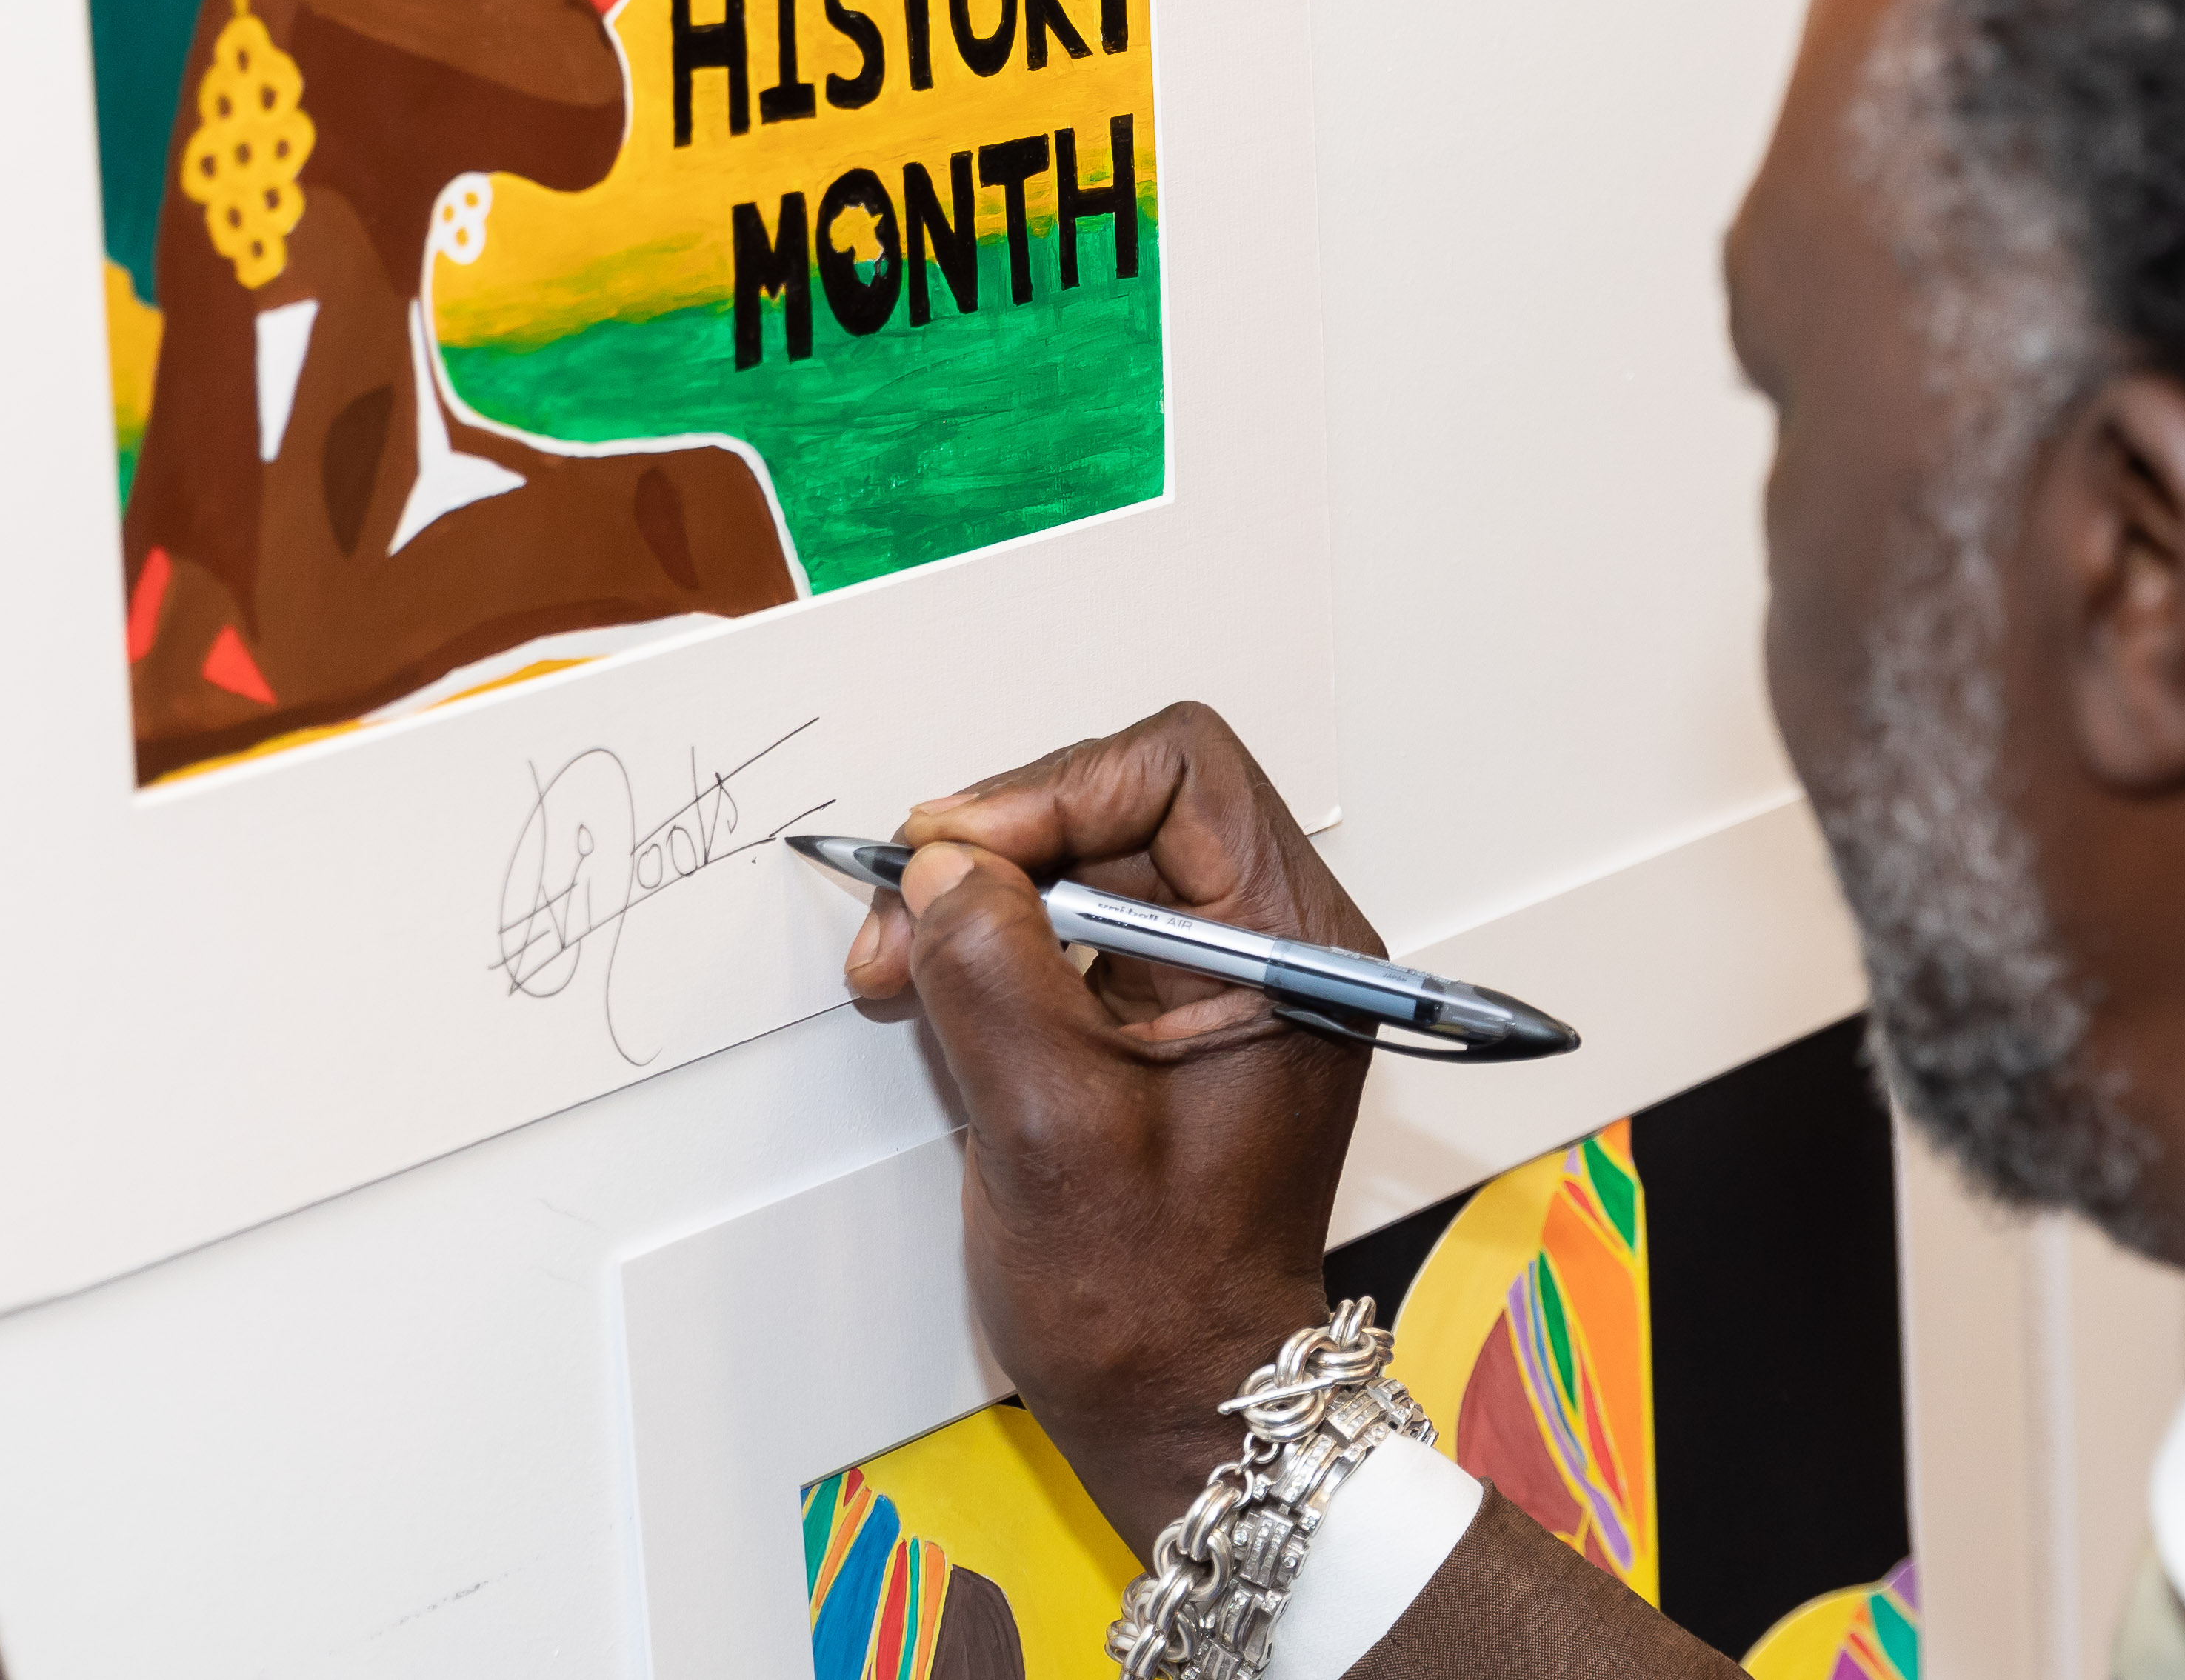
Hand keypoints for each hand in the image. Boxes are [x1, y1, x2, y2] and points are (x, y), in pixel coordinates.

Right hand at [843, 701, 1375, 1543]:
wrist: (1184, 1412)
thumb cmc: (1153, 1303)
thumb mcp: (1053, 1130)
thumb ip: (994, 975)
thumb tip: (947, 866)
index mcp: (1291, 947)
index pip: (1182, 772)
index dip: (1056, 790)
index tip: (960, 853)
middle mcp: (1265, 944)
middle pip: (1120, 808)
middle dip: (996, 852)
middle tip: (900, 920)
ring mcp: (1212, 981)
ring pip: (1081, 866)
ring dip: (977, 903)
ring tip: (894, 969)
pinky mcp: (1158, 1019)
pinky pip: (1068, 934)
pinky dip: (989, 952)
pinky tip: (929, 999)